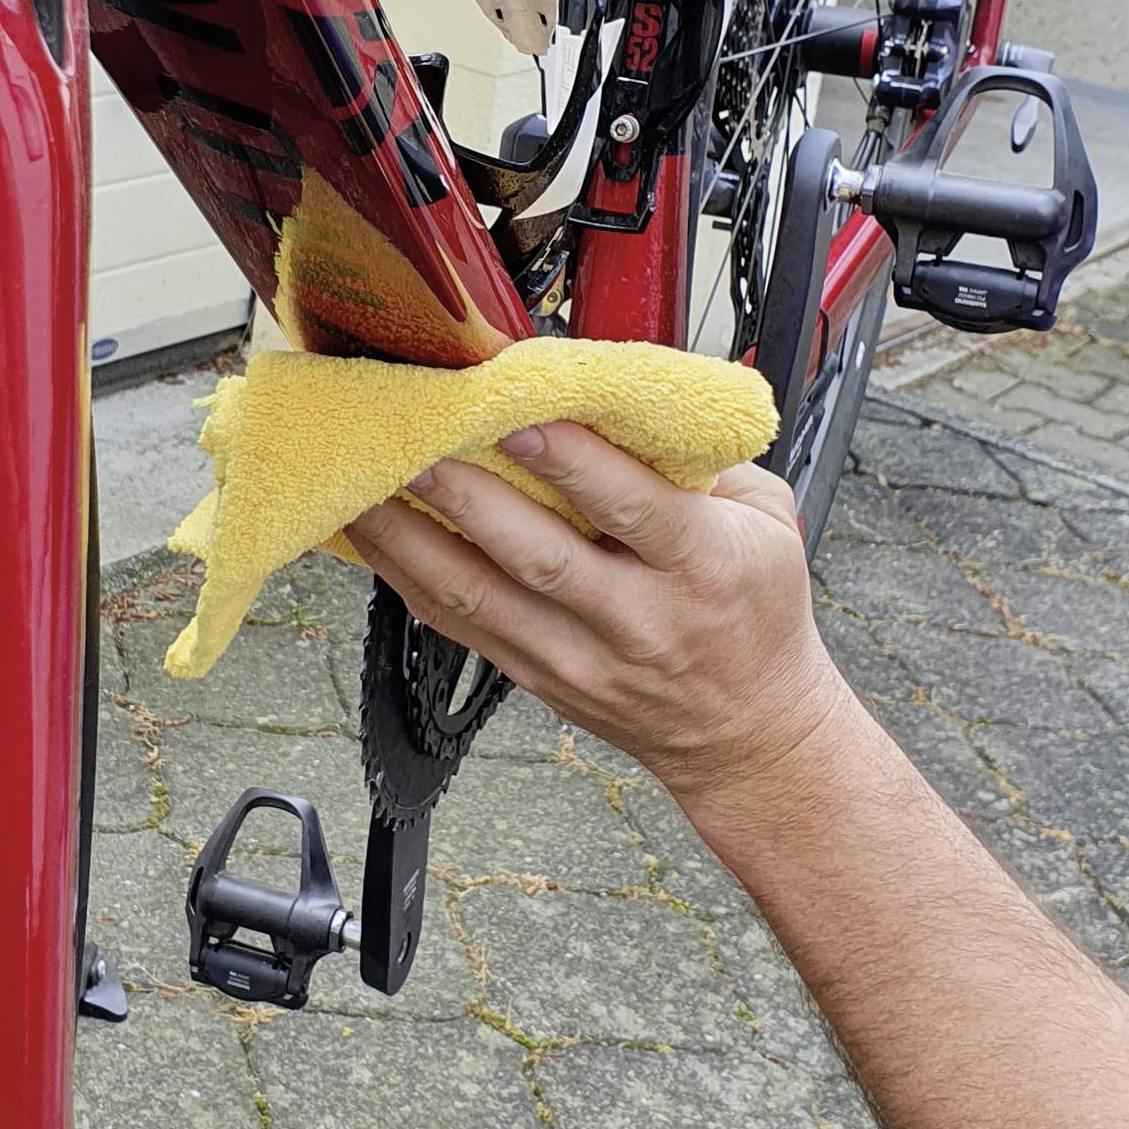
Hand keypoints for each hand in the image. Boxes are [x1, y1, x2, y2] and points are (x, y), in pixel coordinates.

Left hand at [346, 423, 856, 815]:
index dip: (572, 462)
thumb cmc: (754, 609)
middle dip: (464, 493)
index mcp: (704, 568)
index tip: (518, 415)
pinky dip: (407, 574)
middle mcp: (637, 621)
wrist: (747, 731)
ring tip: (361, 481)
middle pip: (536, 556)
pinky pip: (457, 625)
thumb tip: (610, 397)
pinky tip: (373, 534)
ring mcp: (579, 659)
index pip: (632, 509)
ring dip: (409, 536)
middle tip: (413, 438)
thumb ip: (695, 462)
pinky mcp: (536, 679)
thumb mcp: (766, 522)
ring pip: (477, 598)